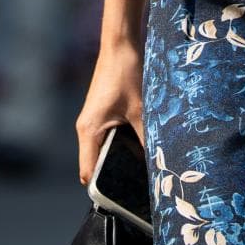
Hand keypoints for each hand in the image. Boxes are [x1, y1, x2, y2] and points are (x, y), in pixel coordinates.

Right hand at [75, 39, 145, 185]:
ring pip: (102, 149)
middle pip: (94, 163)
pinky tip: (138, 147)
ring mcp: (93, 121)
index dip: (99, 188)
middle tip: (134, 189)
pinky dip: (119, 144)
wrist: (121, 44)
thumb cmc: (126, 74)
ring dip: (116, 158)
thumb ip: (147, 136)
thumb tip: (158, 160)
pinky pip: (107, 136)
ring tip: (138, 171)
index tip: (118, 199)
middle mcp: (86, 128)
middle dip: (111, 175)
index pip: (87, 171)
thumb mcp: (141, 109)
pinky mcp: (102, 113)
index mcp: (89, 131)